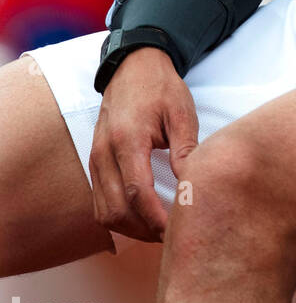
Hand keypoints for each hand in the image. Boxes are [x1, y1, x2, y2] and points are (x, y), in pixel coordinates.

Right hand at [89, 48, 198, 241]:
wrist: (132, 66)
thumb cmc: (160, 87)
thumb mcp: (181, 112)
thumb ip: (186, 149)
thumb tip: (193, 186)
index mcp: (128, 139)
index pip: (137, 193)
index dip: (156, 219)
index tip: (177, 230)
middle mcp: (104, 153)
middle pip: (117, 211)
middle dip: (145, 230)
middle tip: (173, 235)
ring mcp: (95, 159)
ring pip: (104, 213)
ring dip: (131, 229)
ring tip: (160, 230)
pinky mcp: (94, 163)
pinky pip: (100, 203)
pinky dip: (119, 217)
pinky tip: (142, 218)